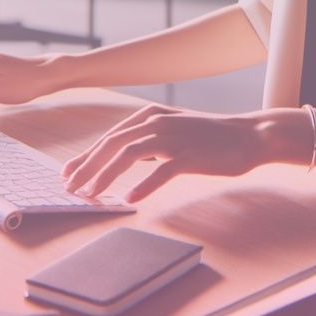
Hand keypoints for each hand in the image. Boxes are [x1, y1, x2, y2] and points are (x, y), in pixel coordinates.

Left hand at [60, 104, 284, 203]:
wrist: (249, 135)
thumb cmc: (208, 138)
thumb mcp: (171, 133)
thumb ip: (145, 142)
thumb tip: (117, 160)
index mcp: (149, 116)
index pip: (109, 137)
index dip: (85, 157)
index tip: (67, 175)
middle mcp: (157, 122)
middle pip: (113, 144)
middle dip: (87, 167)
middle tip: (70, 189)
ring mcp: (175, 137)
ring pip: (130, 154)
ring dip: (106, 176)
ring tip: (91, 195)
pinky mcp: (191, 154)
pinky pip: (162, 170)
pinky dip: (143, 185)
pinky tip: (129, 199)